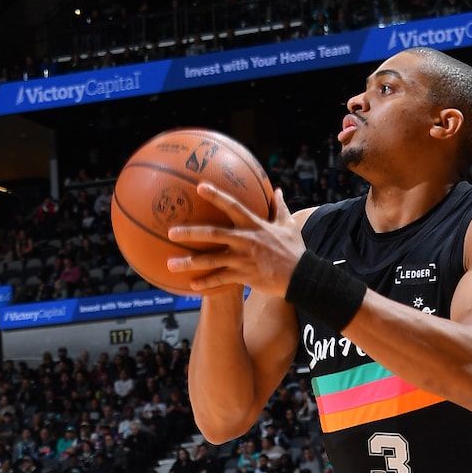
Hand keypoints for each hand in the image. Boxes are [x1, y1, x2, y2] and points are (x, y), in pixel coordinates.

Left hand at [166, 184, 303, 295]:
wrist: (301, 276)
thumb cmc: (295, 249)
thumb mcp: (289, 225)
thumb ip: (280, 207)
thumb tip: (278, 190)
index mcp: (254, 225)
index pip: (233, 206)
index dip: (216, 196)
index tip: (199, 187)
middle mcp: (245, 240)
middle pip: (213, 234)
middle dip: (190, 233)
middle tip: (170, 232)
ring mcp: (242, 259)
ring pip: (210, 260)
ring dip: (189, 262)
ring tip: (170, 264)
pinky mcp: (243, 276)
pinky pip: (220, 279)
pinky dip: (206, 283)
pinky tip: (191, 286)